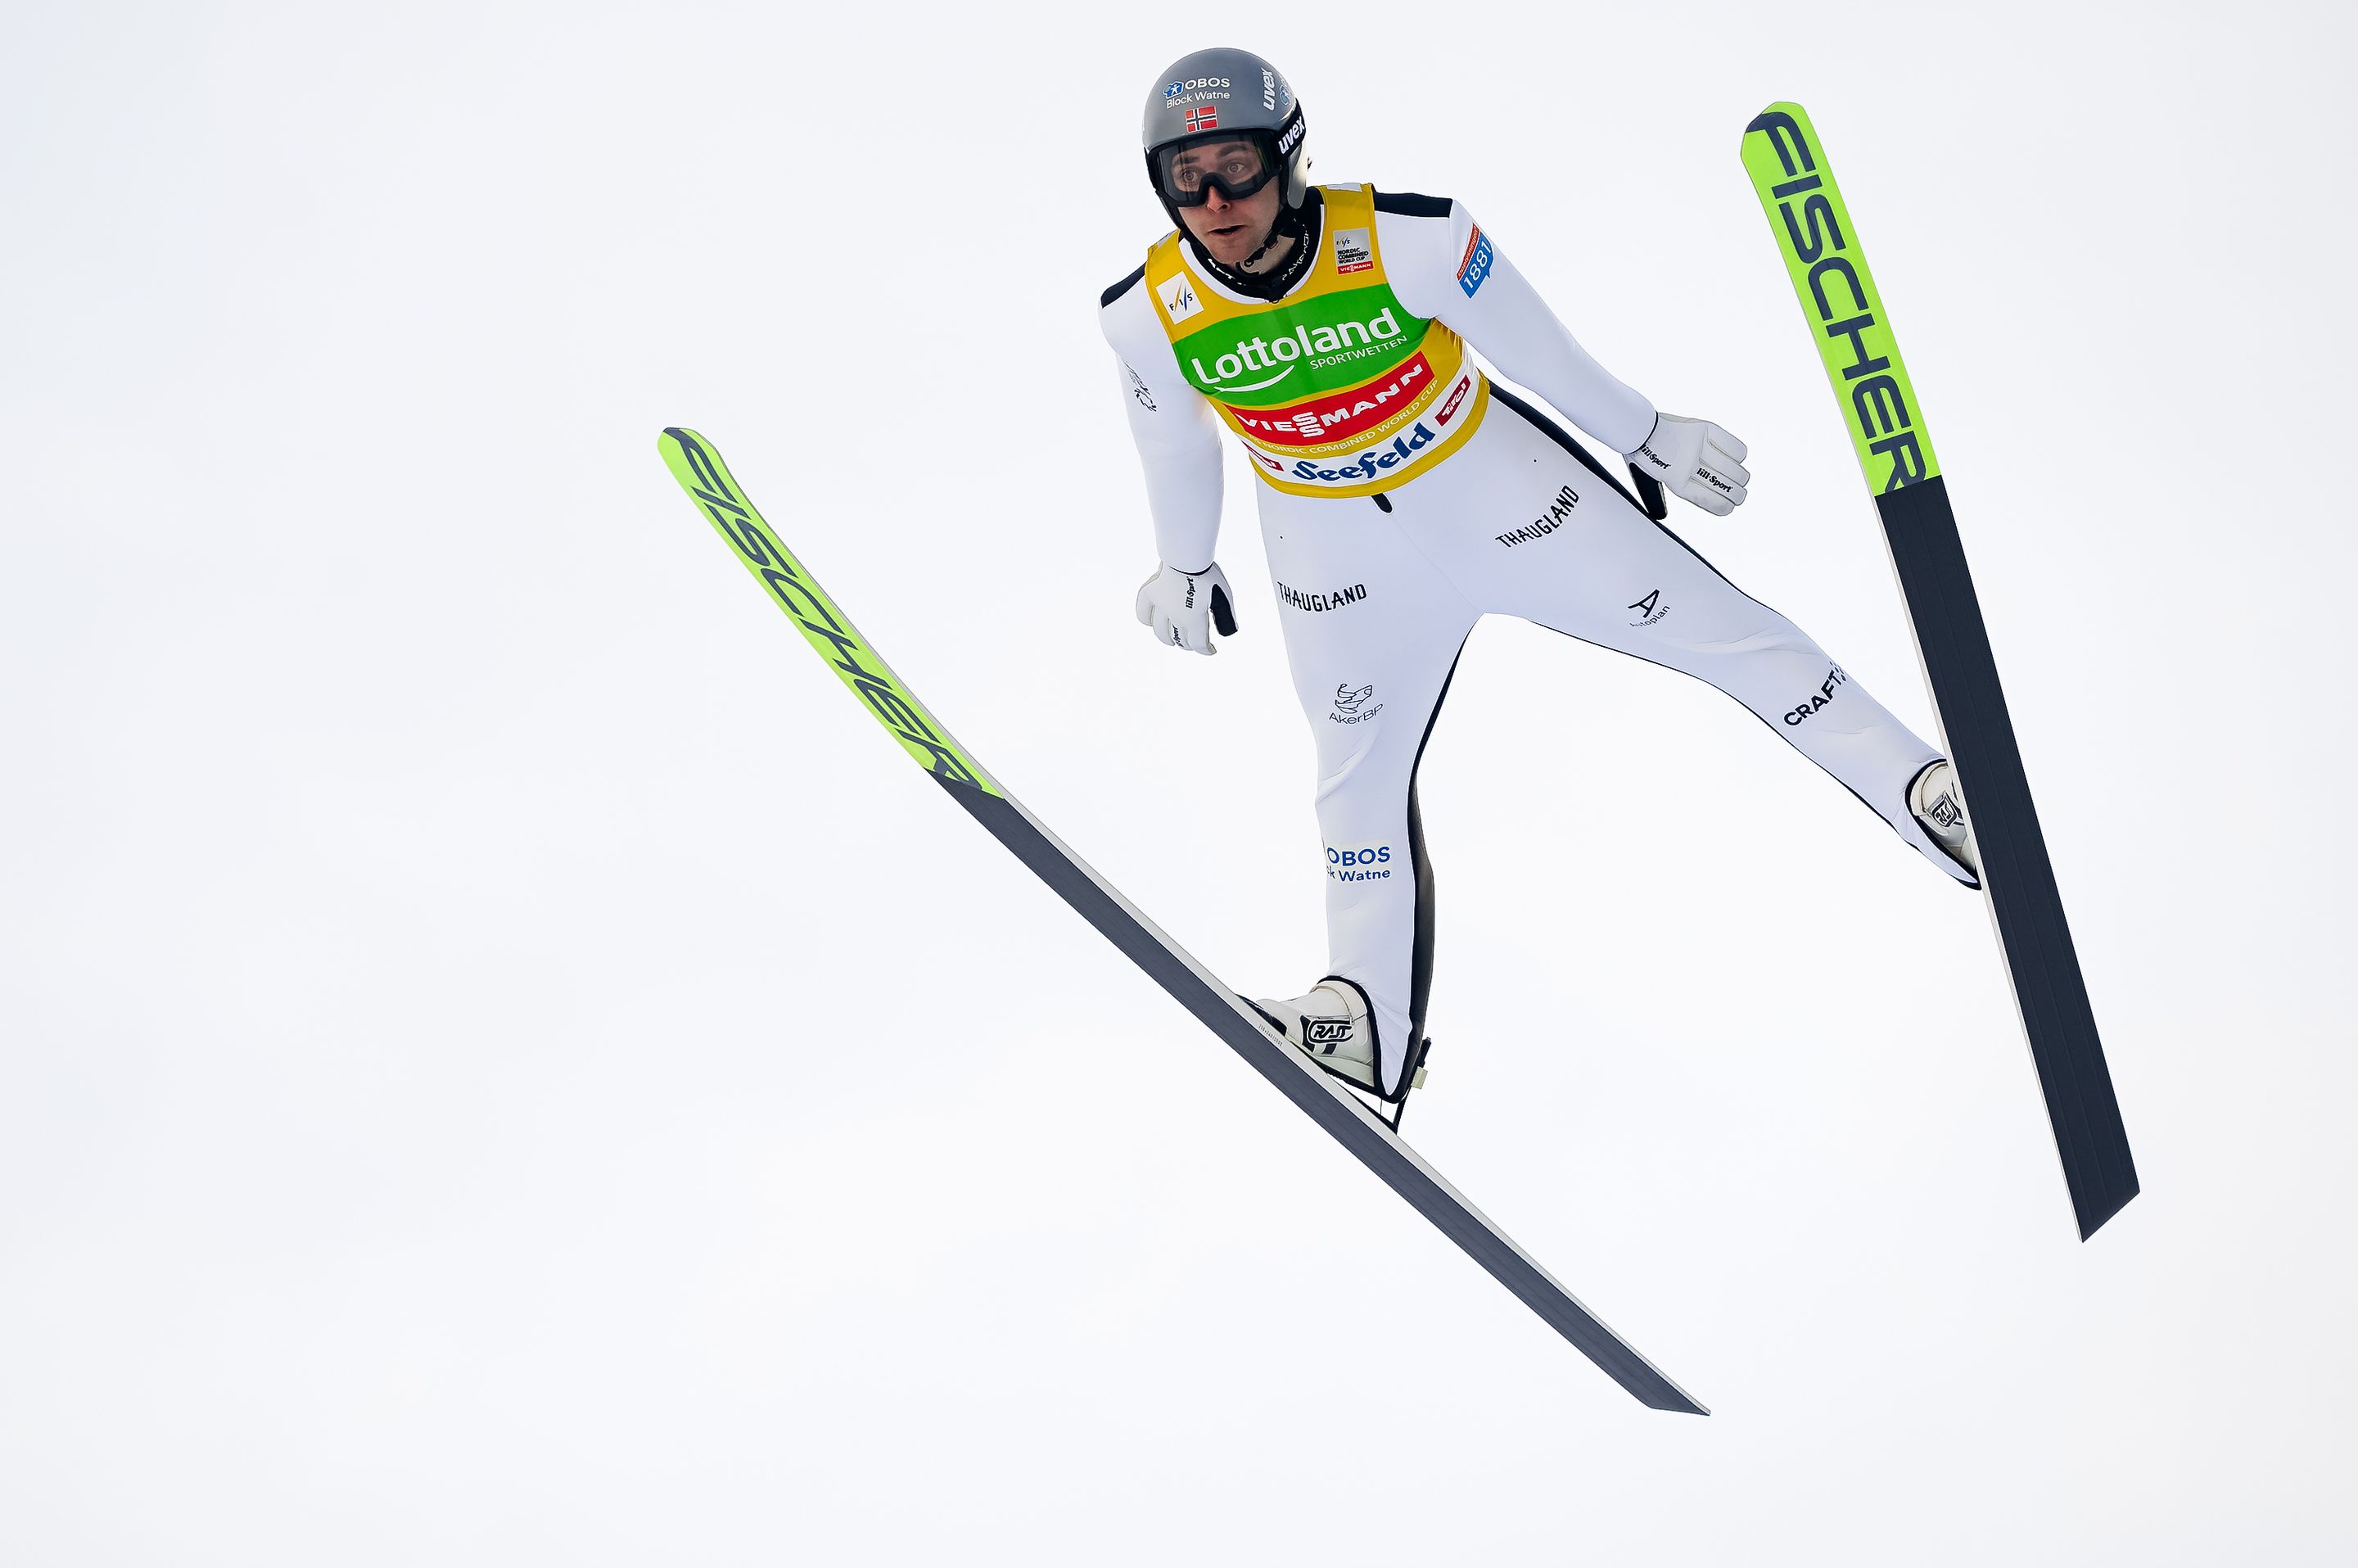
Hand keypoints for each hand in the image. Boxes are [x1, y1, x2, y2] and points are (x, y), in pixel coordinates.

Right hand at [1134, 562, 1236, 655]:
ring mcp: (1161, 607)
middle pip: (1181, 640)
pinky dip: (1147, 620)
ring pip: (1161, 632)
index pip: (1199, 644)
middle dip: (1190, 645)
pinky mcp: (1150, 594)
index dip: (1206, 650)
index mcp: (1194, 619)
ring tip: (1173, 640)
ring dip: (1168, 639)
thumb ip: (1225, 618)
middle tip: (1194, 642)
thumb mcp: (1224, 597)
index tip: (1211, 650)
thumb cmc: (1208, 575)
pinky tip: (1152, 622)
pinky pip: (1143, 614)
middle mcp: (1175, 617)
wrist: (1187, 555)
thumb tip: (1228, 634)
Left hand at [1626, 413, 1750, 515]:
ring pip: (1732, 468)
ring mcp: (1697, 446)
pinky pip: (1732, 446)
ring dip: (1741, 477)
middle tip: (1740, 494)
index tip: (1730, 508)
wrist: (1637, 426)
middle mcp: (1688, 464)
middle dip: (1737, 494)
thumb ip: (1656, 498)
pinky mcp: (1704, 429)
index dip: (1724, 506)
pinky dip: (1739, 454)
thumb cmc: (1642, 454)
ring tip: (1742, 479)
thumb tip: (1662, 516)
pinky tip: (1737, 459)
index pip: (1709, 499)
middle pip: (1725, 485)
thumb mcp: (1645, 479)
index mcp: (1675, 481)